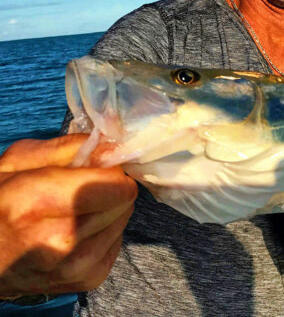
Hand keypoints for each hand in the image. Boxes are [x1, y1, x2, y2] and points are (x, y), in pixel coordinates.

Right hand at [0, 135, 136, 296]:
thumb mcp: (17, 162)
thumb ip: (69, 147)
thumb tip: (112, 144)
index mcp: (36, 203)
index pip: (114, 183)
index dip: (108, 169)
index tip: (95, 167)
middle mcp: (59, 240)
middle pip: (124, 200)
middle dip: (109, 188)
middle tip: (81, 189)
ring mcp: (75, 266)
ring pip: (124, 219)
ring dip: (108, 210)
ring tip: (74, 212)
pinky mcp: (88, 280)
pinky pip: (118, 241)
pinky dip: (104, 232)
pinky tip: (77, 232)